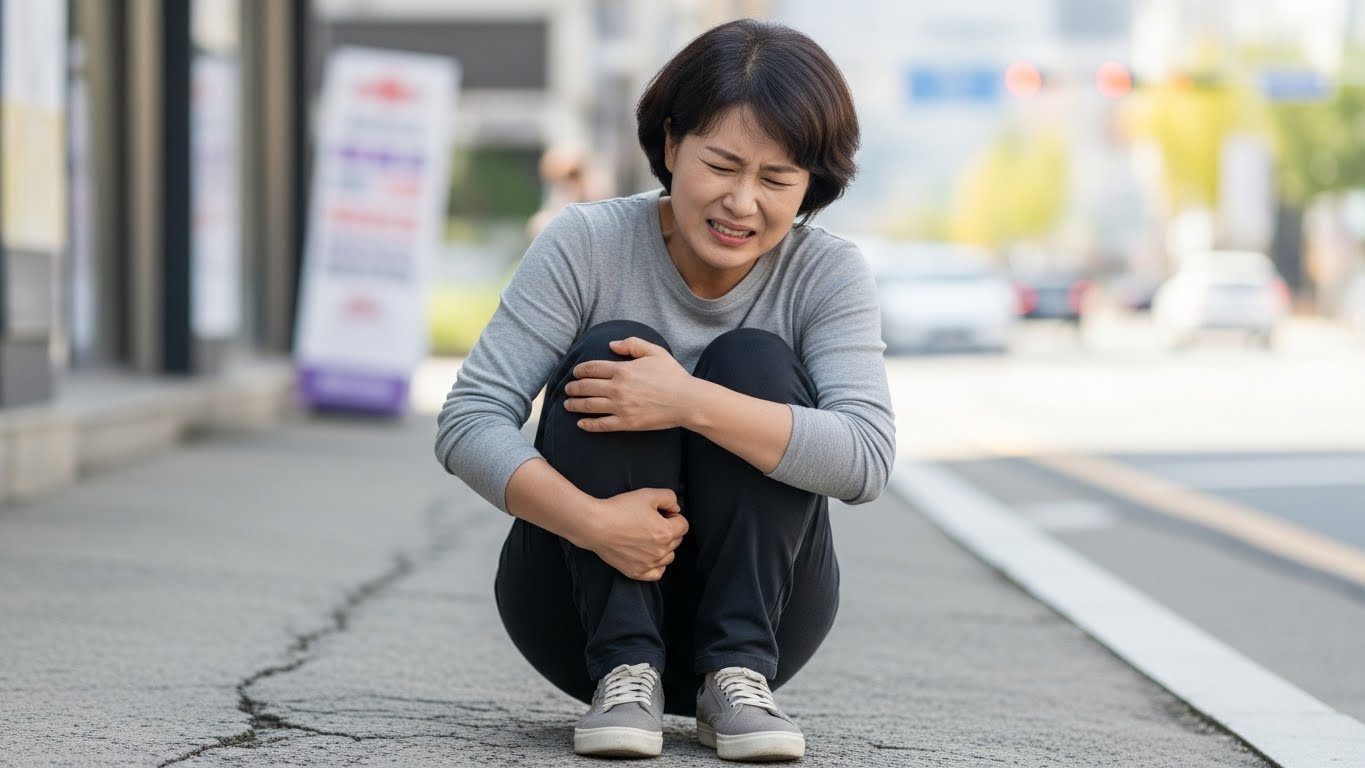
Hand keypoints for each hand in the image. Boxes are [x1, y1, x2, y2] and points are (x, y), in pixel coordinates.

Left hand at [564, 338, 697, 431]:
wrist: (686, 401)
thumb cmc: (672, 376)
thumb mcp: (655, 351)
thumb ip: (632, 344)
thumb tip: (611, 345)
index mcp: (622, 370)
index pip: (592, 368)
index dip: (579, 370)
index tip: (575, 373)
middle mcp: (617, 388)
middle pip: (586, 387)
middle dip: (573, 387)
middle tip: (568, 389)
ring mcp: (620, 407)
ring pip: (589, 406)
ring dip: (574, 405)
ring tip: (568, 404)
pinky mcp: (626, 423)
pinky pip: (601, 425)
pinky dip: (588, 425)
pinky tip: (581, 424)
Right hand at [581, 488, 687, 580]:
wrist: (595, 525)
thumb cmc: (620, 509)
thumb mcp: (648, 494)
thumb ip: (669, 498)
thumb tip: (676, 508)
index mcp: (666, 532)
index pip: (683, 525)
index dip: (673, 516)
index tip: (661, 513)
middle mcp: (660, 551)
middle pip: (677, 540)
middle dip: (669, 530)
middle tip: (651, 522)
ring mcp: (648, 564)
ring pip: (668, 557)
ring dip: (664, 547)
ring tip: (648, 537)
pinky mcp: (636, 572)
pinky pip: (656, 573)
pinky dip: (656, 565)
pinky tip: (648, 555)